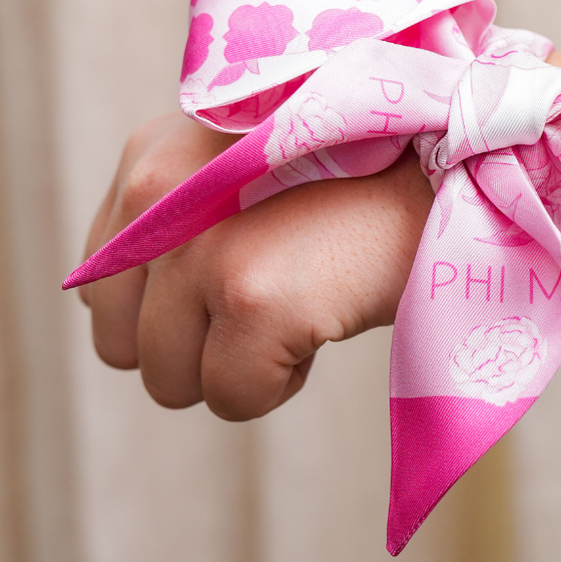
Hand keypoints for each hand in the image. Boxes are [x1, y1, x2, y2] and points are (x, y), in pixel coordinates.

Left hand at [80, 115, 433, 419]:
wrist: (458, 164)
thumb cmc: (362, 178)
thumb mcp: (243, 169)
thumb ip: (175, 223)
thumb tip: (126, 327)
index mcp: (149, 162)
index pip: (102, 290)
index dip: (170, 311)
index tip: (243, 278)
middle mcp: (158, 198)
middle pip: (125, 346)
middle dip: (198, 347)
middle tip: (278, 295)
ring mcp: (202, 248)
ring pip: (171, 382)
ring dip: (240, 367)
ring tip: (305, 300)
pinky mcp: (251, 297)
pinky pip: (233, 398)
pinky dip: (283, 384)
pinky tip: (326, 320)